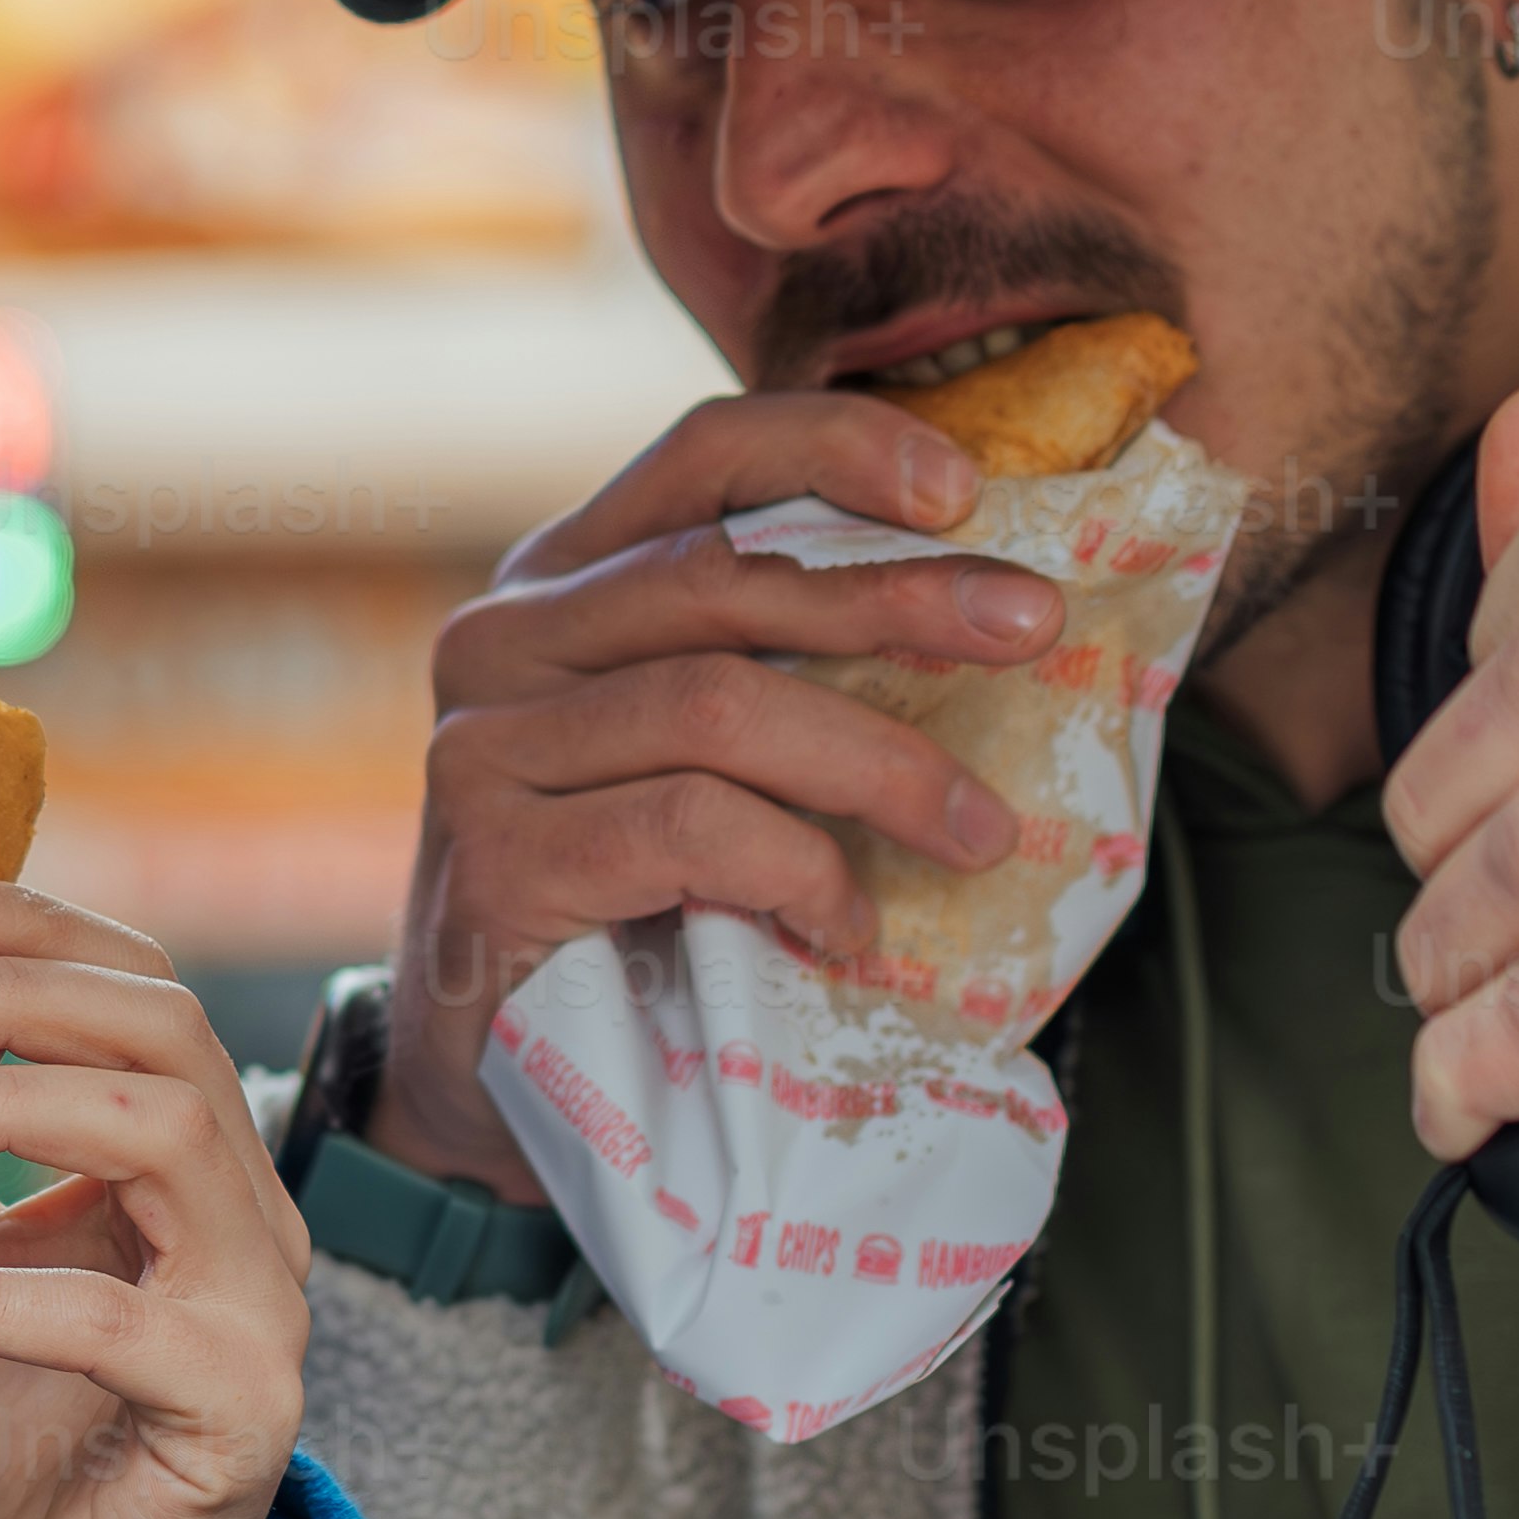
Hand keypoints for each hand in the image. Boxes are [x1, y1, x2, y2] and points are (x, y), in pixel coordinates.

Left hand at [0, 874, 297, 1518]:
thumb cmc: (8, 1441)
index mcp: (190, 1159)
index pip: (138, 984)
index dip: (26, 925)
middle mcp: (248, 1215)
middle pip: (165, 1031)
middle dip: (11, 995)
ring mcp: (259, 1310)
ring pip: (164, 1136)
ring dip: (5, 1106)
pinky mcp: (238, 1412)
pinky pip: (112, 1322)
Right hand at [368, 386, 1058, 1197]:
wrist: (491, 1071)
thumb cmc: (633, 898)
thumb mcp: (703, 755)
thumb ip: (784, 669)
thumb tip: (992, 615)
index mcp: (566, 578)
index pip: (704, 457)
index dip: (836, 446)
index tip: (964, 486)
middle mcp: (506, 637)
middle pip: (728, 578)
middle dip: (901, 596)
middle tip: (1034, 628)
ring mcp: (484, 746)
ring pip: (717, 704)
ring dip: (878, 766)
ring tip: (974, 833)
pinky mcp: (493, 859)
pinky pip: (686, 828)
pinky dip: (797, 870)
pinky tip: (846, 923)